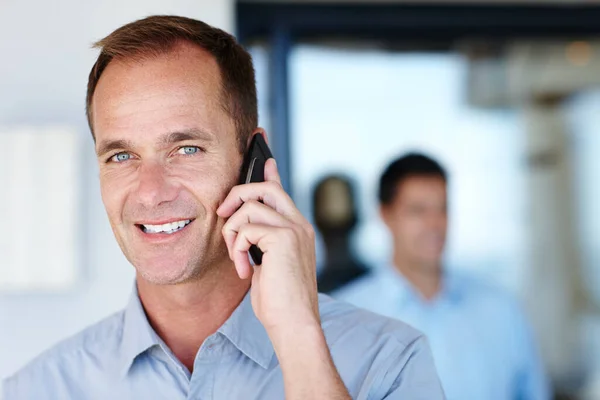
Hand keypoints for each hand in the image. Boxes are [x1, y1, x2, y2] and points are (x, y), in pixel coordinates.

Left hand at [216, 158, 319, 335]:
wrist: (294, 323)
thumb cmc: (280, 300)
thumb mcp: (267, 264)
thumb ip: (260, 242)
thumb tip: (243, 230)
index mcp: (297, 229)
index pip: (281, 191)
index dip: (270, 171)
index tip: (263, 155)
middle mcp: (299, 224)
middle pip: (265, 187)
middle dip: (238, 195)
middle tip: (222, 214)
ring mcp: (293, 229)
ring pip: (249, 207)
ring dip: (232, 232)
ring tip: (237, 258)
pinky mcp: (283, 238)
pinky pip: (245, 228)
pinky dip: (236, 249)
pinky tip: (243, 270)